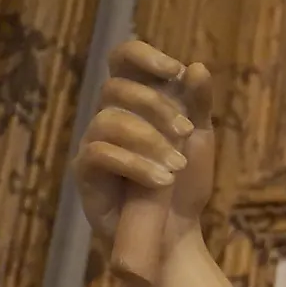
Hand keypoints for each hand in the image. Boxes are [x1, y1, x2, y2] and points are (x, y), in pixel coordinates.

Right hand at [72, 40, 215, 278]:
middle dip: (156, 106)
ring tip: (177, 167)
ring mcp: (95, 143)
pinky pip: (99, 154)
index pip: (123, 60)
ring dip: (150, 141)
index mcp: (138, 102)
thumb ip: (198, 104)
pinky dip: (134, 164)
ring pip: (109, 121)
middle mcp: (111, 116)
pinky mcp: (86, 172)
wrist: (176, 230)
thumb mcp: (199, 140)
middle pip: (116, 88)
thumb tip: (198, 67)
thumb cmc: (184, 182)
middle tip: (187, 132)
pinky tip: (161, 180)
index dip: (143, 55)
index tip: (175, 70)